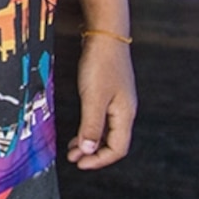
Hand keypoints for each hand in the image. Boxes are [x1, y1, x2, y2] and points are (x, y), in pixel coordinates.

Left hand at [67, 36, 135, 169]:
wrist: (106, 34)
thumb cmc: (101, 64)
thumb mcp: (93, 98)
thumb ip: (91, 125)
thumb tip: (89, 150)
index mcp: (125, 114)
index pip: (117, 148)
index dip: (100, 160)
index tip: (80, 163)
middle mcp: (124, 110)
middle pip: (113, 142)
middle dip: (93, 153)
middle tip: (73, 158)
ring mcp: (118, 101)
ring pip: (106, 130)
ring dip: (90, 141)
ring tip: (73, 148)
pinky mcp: (109, 92)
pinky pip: (102, 118)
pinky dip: (90, 127)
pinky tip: (79, 129)